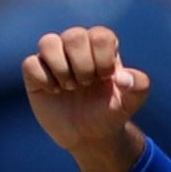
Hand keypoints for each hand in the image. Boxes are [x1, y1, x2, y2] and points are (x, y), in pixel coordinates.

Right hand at [21, 26, 153, 171]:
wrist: (90, 136)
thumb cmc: (110, 113)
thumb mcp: (130, 103)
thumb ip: (139, 86)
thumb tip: (122, 77)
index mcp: (101, 47)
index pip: (100, 35)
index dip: (102, 59)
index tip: (104, 79)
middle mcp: (76, 47)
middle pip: (74, 35)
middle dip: (83, 65)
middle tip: (86, 84)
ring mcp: (54, 58)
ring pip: (47, 42)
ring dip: (61, 69)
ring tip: (69, 87)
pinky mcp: (35, 72)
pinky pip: (31, 64)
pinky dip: (44, 80)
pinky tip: (54, 92)